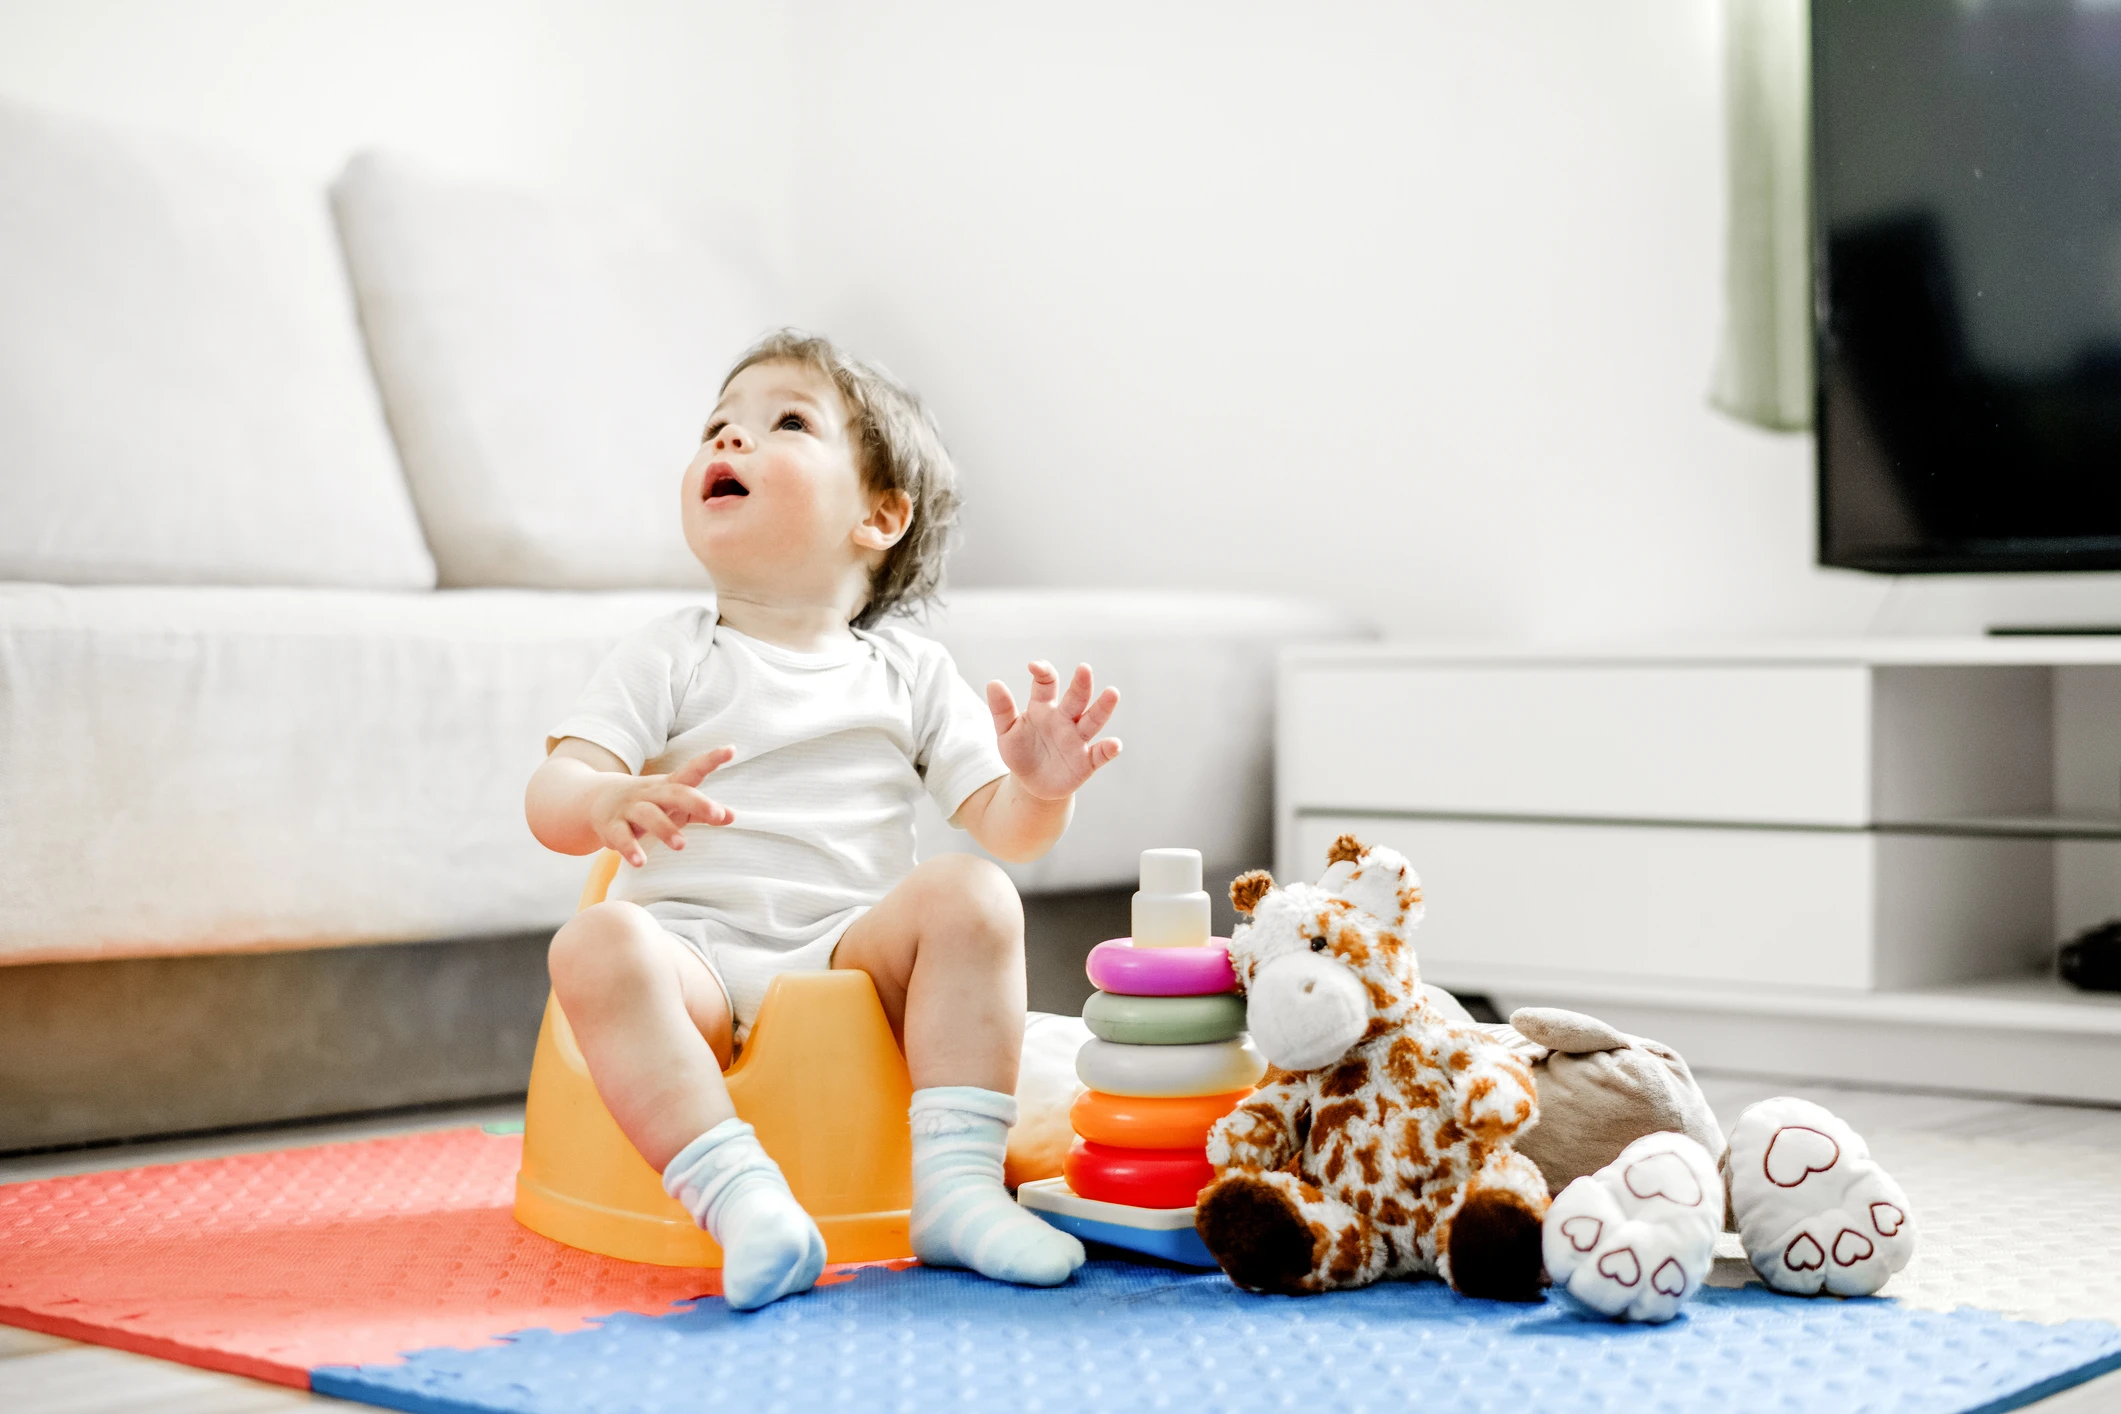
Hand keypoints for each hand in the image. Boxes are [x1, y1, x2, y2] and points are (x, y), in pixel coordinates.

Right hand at [589, 747, 734, 866]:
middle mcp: (651, 793)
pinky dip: (630, 848)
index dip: (711, 760)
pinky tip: (641, 861)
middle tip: (717, 815)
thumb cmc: (648, 803)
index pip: (692, 770)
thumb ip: (702, 812)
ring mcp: (630, 808)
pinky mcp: (612, 826)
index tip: (731, 749)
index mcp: (669, 786)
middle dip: (697, 802)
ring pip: (648, 815)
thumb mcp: (675, 804)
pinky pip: (622, 836)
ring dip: (665, 829)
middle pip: (675, 793)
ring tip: (681, 845)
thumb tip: (733, 816)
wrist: (597, 799)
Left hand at [986, 661, 1120, 801]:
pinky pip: (1100, 754)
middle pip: (1075, 699)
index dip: (1043, 673)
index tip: (1034, 667)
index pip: (1046, 684)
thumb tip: (993, 683)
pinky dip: (1109, 749)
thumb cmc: (1021, 752)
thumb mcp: (1006, 732)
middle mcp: (1064, 719)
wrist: (1032, 785)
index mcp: (1043, 708)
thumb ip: (1001, 709)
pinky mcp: (1087, 761)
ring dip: (1102, 708)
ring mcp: (1077, 739)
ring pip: (1092, 721)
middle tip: (1084, 669)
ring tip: (1112, 693)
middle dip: (1080, 684)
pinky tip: (1115, 744)